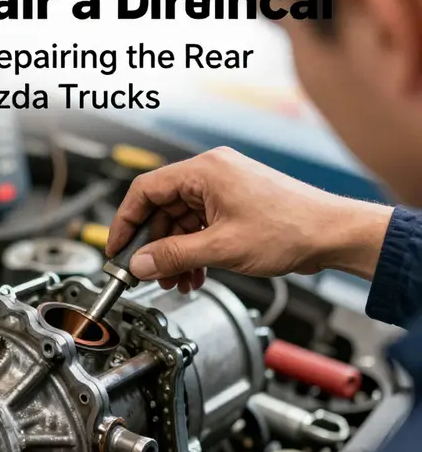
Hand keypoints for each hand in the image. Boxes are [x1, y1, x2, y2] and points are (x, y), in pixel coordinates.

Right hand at [107, 147, 392, 289]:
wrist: (334, 235)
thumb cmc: (291, 228)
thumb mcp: (221, 247)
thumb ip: (174, 255)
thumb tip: (141, 263)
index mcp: (204, 171)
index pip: (145, 190)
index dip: (125, 221)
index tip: (117, 248)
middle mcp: (211, 174)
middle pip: (162, 209)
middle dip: (154, 245)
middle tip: (148, 273)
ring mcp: (223, 190)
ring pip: (180, 222)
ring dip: (175, 253)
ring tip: (177, 280)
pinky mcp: (234, 206)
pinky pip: (199, 227)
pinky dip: (193, 251)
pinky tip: (195, 274)